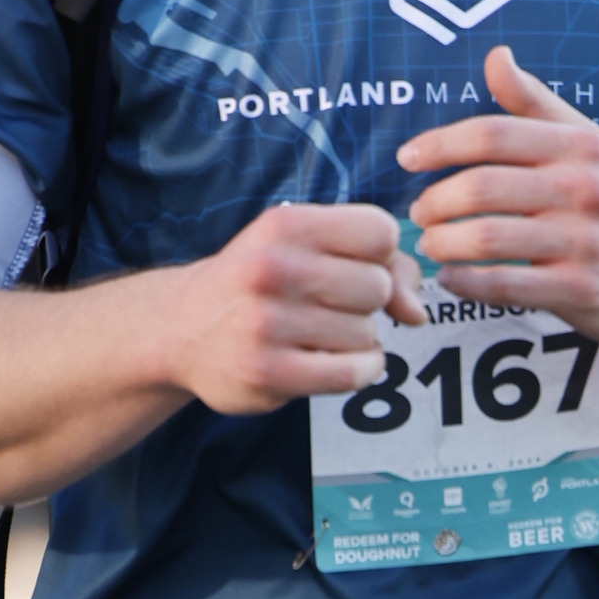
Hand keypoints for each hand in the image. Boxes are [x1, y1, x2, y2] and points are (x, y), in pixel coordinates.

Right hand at [159, 199, 424, 417]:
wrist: (181, 329)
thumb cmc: (260, 282)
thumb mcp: (305, 248)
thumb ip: (378, 263)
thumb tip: (416, 312)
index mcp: (284, 225)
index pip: (380, 233)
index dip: (381, 256)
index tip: (354, 267)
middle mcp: (273, 269)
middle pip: (377, 287)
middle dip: (367, 302)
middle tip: (331, 306)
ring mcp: (267, 324)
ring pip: (368, 333)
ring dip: (358, 340)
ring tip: (319, 334)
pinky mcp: (268, 373)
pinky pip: (354, 373)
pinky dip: (359, 370)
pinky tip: (334, 362)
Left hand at [399, 45, 598, 341]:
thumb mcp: (589, 144)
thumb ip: (535, 104)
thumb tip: (496, 56)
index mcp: (580, 147)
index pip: (493, 134)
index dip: (440, 144)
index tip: (408, 158)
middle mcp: (584, 190)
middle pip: (482, 187)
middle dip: (435, 201)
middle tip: (419, 212)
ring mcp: (584, 243)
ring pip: (487, 238)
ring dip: (443, 243)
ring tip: (430, 244)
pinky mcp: (581, 291)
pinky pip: (506, 285)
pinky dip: (466, 281)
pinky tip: (451, 277)